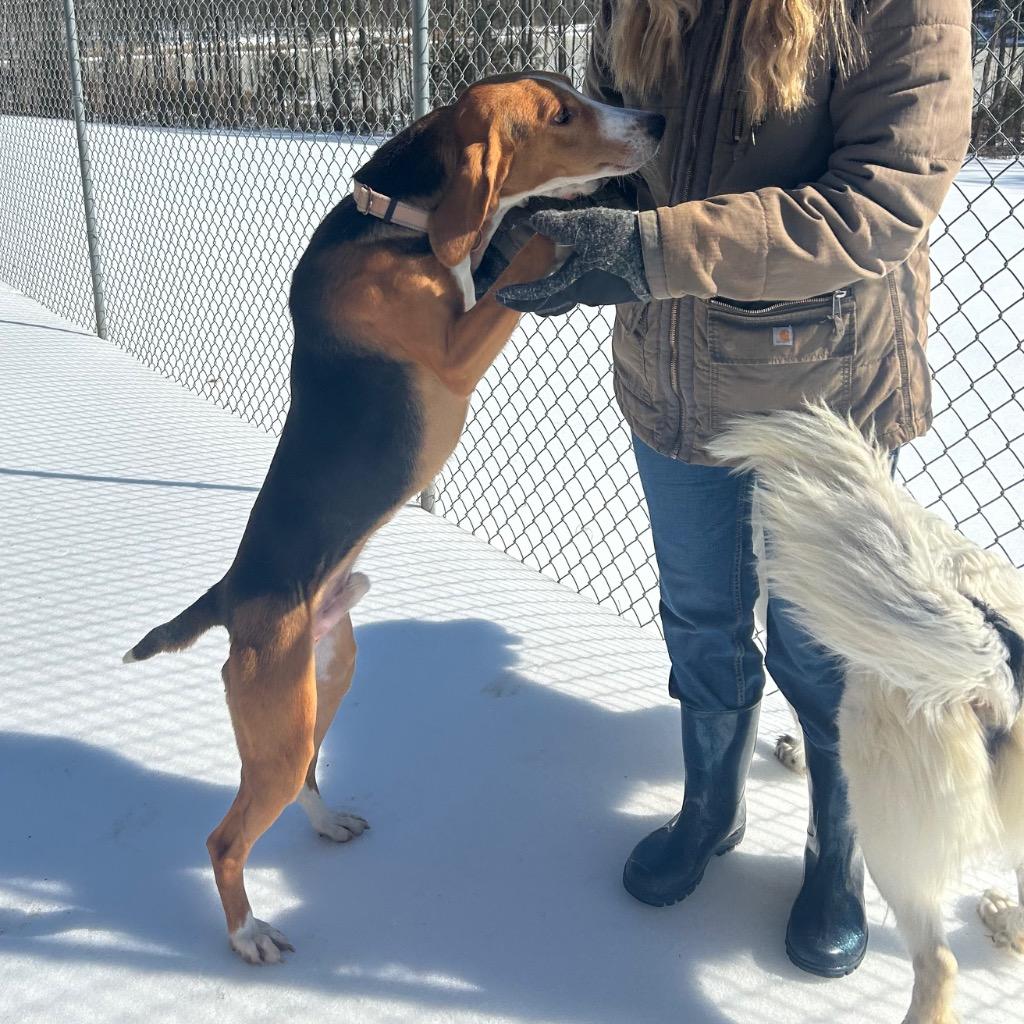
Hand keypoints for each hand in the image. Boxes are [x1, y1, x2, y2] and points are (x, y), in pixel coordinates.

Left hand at [496, 208, 650, 313]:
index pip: (538, 294)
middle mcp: (583, 295)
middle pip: (551, 306)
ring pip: (568, 301)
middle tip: (518, 299)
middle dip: (533, 304)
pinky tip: (576, 275)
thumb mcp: (587, 226)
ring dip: (552, 298)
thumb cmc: (622, 241)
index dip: (518, 296)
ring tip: (544, 289)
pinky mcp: (615, 291)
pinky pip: (584, 294)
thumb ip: (558, 225)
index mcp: (572, 284)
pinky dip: (571, 289)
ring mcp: (600, 296)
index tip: (501, 298)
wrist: (661, 256)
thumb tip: (533, 221)